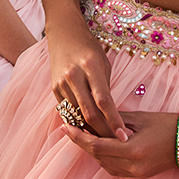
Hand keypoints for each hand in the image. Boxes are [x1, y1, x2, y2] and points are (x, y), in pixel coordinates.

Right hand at [50, 21, 126, 140]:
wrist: (64, 35)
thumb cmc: (89, 49)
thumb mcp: (103, 63)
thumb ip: (105, 88)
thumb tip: (110, 115)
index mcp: (90, 66)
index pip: (104, 100)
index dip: (114, 120)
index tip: (124, 135)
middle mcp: (74, 76)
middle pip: (89, 113)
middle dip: (103, 131)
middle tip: (116, 143)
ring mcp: (61, 83)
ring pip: (77, 116)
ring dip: (91, 130)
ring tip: (105, 140)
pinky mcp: (54, 89)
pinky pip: (68, 112)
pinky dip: (78, 122)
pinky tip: (89, 130)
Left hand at [62, 111, 178, 177]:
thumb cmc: (166, 124)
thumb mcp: (139, 119)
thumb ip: (115, 120)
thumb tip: (92, 117)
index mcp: (133, 150)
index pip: (97, 146)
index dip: (79, 137)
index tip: (66, 126)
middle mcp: (133, 165)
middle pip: (97, 156)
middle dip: (81, 142)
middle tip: (69, 127)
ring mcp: (136, 173)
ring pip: (103, 164)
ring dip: (91, 150)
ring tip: (81, 134)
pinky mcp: (138, 175)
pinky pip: (113, 168)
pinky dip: (103, 157)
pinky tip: (99, 144)